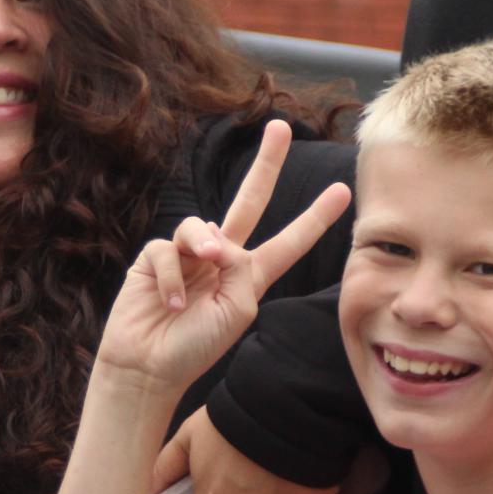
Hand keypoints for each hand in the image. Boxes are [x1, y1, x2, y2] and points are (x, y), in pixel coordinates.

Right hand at [96, 121, 350, 395]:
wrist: (149, 366)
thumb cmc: (196, 347)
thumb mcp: (237, 309)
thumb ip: (240, 266)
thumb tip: (217, 236)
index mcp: (250, 275)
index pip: (289, 241)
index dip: (316, 218)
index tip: (343, 191)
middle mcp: (222, 258)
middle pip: (249, 201)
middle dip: (266, 164)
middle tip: (279, 126)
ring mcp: (187, 254)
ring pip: (200, 225)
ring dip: (202, 246)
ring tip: (199, 274)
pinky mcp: (153, 257)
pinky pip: (166, 249)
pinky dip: (170, 278)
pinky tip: (170, 304)